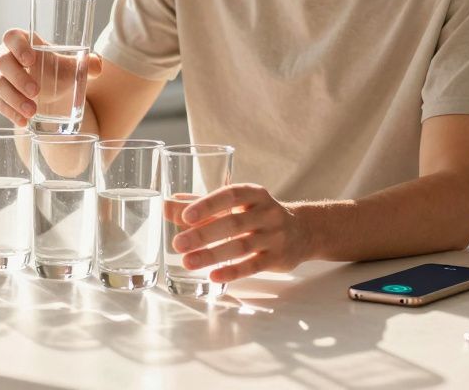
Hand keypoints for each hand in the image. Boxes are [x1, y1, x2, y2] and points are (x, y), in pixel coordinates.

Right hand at [0, 28, 102, 127]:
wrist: (52, 89)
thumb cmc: (59, 70)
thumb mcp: (74, 67)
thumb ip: (88, 63)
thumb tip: (97, 65)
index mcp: (23, 41)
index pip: (12, 37)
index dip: (18, 46)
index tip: (31, 59)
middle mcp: (5, 55)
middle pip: (2, 61)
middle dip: (18, 78)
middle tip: (36, 92)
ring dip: (14, 99)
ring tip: (32, 112)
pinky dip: (9, 112)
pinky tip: (23, 121)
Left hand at [169, 184, 311, 282]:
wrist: (302, 231)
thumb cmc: (257, 215)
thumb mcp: (235, 204)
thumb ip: (201, 205)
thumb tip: (166, 205)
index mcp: (254, 194)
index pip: (231, 195)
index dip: (208, 204)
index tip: (185, 216)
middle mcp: (267, 213)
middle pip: (233, 223)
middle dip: (203, 234)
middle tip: (178, 243)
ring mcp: (275, 236)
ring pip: (241, 246)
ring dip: (212, 255)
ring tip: (187, 262)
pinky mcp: (277, 258)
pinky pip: (253, 266)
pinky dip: (232, 272)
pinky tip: (213, 276)